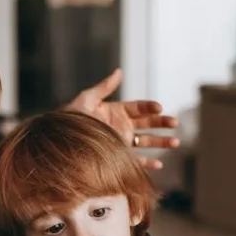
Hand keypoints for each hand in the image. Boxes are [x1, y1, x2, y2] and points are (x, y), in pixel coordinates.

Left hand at [65, 69, 179, 169]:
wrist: (60, 140)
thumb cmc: (70, 118)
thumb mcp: (86, 99)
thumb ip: (105, 87)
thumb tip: (119, 71)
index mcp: (116, 112)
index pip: (139, 108)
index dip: (149, 107)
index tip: (158, 108)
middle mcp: (122, 127)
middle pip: (148, 124)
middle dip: (162, 123)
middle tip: (175, 123)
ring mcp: (121, 143)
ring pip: (147, 142)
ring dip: (161, 142)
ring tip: (176, 143)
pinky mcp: (117, 158)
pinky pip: (136, 162)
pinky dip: (147, 164)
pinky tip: (158, 164)